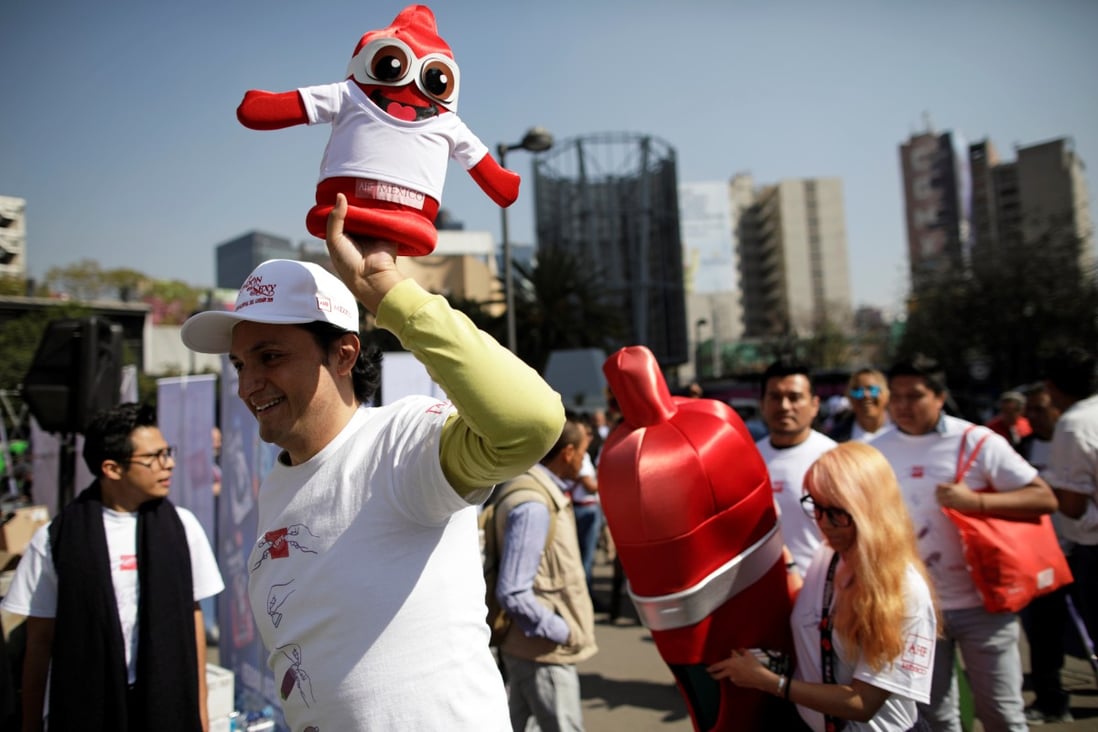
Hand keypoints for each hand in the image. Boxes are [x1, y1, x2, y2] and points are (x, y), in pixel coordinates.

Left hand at [325, 193, 405, 312]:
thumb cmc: (348, 262)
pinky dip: (384, 207)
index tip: (340, 187)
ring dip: (370, 203)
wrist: (372, 277)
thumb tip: (341, 195)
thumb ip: (335, 218)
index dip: (340, 203)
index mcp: (344, 235)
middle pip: (357, 211)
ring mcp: (374, 231)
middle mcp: (359, 232)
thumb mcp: (334, 239)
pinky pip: (386, 216)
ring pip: (371, 212)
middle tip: (356, 184)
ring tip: (369, 186)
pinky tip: (382, 194)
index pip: (342, 214)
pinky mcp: (387, 230)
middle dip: (356, 200)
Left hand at [706, 648, 774, 690]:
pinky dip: (737, 677)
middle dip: (714, 675)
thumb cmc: (754, 664)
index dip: (711, 668)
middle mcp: (730, 672)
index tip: (707, 669)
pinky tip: (743, 675)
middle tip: (712, 674)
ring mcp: (734, 679)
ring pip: (728, 676)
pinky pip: (735, 679)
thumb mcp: (747, 655)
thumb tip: (735, 651)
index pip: (717, 666)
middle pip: (718, 675)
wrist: (760, 677)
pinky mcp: (739, 684)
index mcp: (730, 663)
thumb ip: (740, 652)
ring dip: (729, 674)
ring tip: (737, 670)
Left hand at [935, 480, 980, 511]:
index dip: (939, 487)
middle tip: (939, 493)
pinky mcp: (951, 506)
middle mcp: (949, 494)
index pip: (938, 486)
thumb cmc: (966, 491)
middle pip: (937, 493)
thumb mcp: (961, 483)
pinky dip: (942, 503)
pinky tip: (943, 502)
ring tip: (940, 498)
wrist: (972, 501)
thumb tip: (951, 473)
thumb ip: (954, 479)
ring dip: (939, 498)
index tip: (940, 487)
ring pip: (939, 499)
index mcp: (950, 487)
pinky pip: (942, 504)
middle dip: (937, 493)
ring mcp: (950, 501)